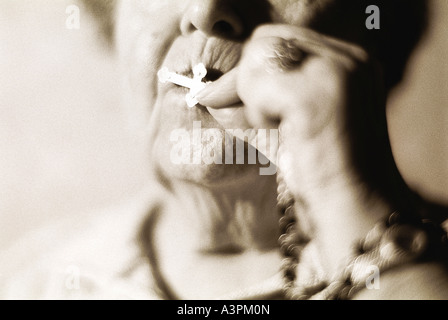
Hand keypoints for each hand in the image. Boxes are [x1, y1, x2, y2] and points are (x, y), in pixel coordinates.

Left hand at [197, 24, 398, 277]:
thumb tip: (211, 90)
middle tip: (254, 116)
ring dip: (254, 99)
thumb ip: (265, 94)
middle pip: (264, 43)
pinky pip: (254, 88)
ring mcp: (334, 73)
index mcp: (349, 62)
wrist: (357, 207)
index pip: (280, 40)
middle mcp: (347, 59)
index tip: (231, 96)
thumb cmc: (324, 169)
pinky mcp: (312, 97)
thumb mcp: (294, 119)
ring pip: (256, 61)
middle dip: (245, 80)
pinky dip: (256, 113)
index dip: (251, 68)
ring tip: (279, 127)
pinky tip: (284, 133)